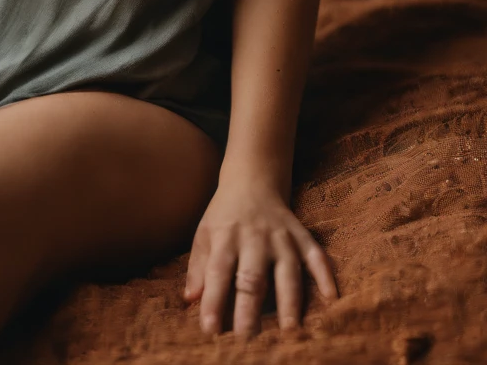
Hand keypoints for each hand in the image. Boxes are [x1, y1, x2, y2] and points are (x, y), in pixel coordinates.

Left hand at [182, 172, 338, 338]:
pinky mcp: (301, 234)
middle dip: (250, 310)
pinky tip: (331, 297)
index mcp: (225, 236)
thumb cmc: (224, 215)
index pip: (217, 272)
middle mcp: (254, 237)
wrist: (252, 179)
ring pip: (287, 271)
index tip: (210, 329)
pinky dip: (325, 274)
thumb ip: (198, 268)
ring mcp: (281, 236)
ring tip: (289, 331)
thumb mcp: (204, 233)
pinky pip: (315, 254)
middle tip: (247, 340)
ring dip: (289, 301)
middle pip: (252, 277)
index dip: (213, 301)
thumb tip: (190, 300)